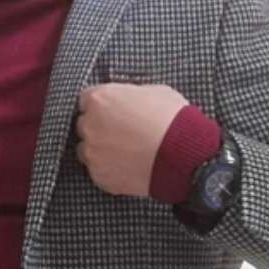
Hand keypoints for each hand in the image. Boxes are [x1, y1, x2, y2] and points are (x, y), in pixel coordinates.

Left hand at [75, 82, 187, 196]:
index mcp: (100, 100)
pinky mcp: (100, 176)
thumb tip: (130, 100)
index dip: (102, 106)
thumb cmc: (173, 120)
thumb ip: (131, 95)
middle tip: (121, 132)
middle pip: (84, 125)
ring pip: (88, 150)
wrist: (184, 156)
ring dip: (101, 149)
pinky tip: (128, 166)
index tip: (112, 111)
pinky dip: (110, 169)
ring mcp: (93, 153)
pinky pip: (98, 171)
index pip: (87, 100)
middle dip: (99, 127)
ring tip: (125, 152)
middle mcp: (90, 126)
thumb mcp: (154, 92)